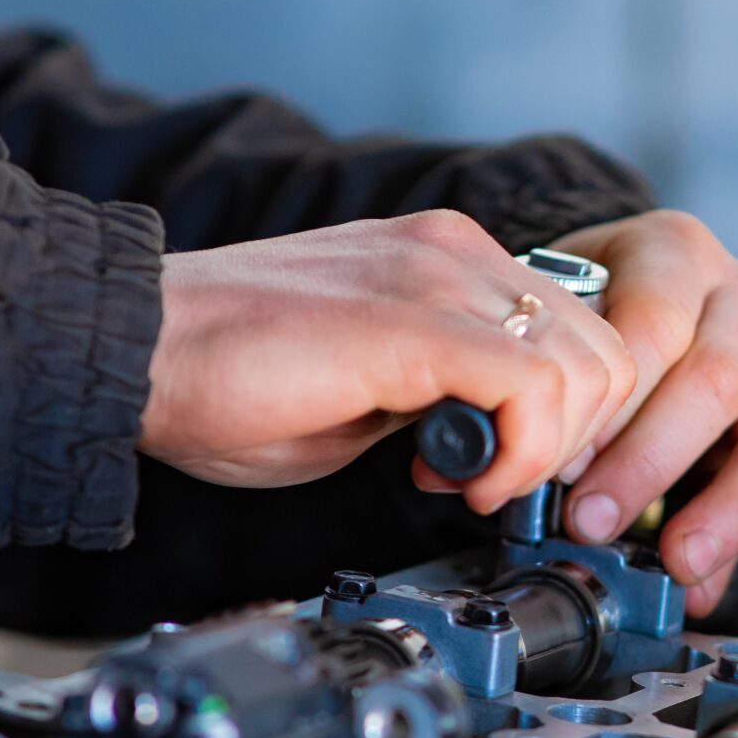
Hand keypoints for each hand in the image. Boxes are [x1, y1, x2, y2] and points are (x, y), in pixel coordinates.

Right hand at [140, 211, 634, 512]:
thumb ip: (445, 398)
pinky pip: (534, 387)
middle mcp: (454, 252)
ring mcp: (438, 274)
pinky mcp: (415, 318)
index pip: (580, 333)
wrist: (131, 351)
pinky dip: (520, 456)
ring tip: (470, 483)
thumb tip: (499, 442)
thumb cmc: (224, 379)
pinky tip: (461, 482)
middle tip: (494, 485)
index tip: (498, 470)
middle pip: (607, 350)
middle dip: (573, 442)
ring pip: (589, 367)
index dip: (564, 422)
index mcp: (446, 259)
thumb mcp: (369, 389)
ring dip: (547, 452)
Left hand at [477, 210, 737, 616]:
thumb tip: (469, 466)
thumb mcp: (548, 312)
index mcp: (674, 253)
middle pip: (715, 380)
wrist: (623, 291)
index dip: (612, 400)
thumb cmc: (582, 305)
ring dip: (720, 506)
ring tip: (671, 560)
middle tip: (590, 520)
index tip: (563, 460)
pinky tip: (698, 583)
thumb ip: (524, 375)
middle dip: (650, 461)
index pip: (655, 323)